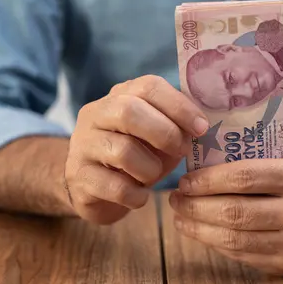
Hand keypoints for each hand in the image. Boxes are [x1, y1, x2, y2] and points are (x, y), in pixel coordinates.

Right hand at [65, 75, 208, 224]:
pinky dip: (137, 195)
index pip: (149, 86)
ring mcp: (82, 144)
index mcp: (120, 95)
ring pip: (123, 151)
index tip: (202, 127)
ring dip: (151, 169)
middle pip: (129, 111)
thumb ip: (177, 125)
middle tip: (182, 151)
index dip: (179, 106)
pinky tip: (140, 197)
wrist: (93, 188)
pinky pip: (115, 187)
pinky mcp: (78, 176)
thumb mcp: (158, 135)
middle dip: (165, 133)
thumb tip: (205, 126)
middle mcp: (96, 114)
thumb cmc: (137, 156)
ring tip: (153, 176)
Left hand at [169, 113, 282, 275]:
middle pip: (234, 212)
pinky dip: (214, 243)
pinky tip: (200, 231)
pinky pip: (241, 255)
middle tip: (175, 196)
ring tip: (180, 214)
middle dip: (196, 205)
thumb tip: (239, 104)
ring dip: (198, 227)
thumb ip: (282, 119)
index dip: (208, 179)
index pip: (244, 177)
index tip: (186, 178)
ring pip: (234, 238)